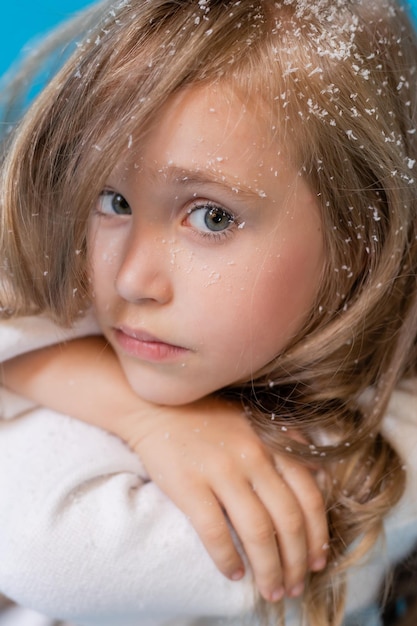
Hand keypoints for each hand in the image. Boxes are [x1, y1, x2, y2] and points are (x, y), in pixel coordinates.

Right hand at [124, 395, 328, 602]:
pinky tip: (234, 573)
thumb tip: (318, 478)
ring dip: (269, 569)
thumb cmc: (207, 417)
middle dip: (296, 562)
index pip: (309, 496)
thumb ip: (285, 445)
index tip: (317, 561)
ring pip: (257, 532)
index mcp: (272, 442)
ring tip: (271, 590)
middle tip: (295, 587)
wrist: (156, 408)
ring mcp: (221, 470)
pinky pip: (215, 532)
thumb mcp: (254, 422)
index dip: (317, 534)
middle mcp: (253, 456)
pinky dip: (227, 559)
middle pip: (287, 520)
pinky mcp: (189, 485)